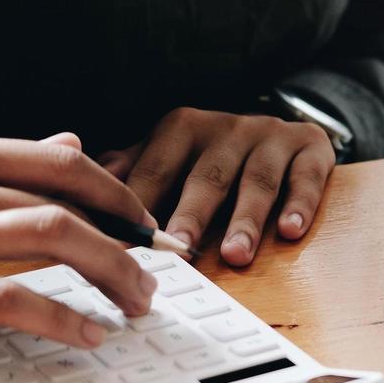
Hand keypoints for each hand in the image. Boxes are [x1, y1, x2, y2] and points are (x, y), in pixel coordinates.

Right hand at [0, 132, 159, 364]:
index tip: (147, 226)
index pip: (60, 162)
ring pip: (51, 240)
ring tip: (135, 302)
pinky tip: (86, 333)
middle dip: (126, 240)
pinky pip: (10, 298)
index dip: (118, 194)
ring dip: (110, 273)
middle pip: (66, 202)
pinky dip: (61, 316)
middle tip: (154, 274)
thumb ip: (2, 167)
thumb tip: (73, 142)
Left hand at [99, 108, 335, 266]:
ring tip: (235, 254)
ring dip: (246, 219)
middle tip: (178, 249)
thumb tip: (72, 193)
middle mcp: (226, 128)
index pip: (156, 169)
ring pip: (256, 180)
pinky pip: (306, 177)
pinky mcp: (310, 149)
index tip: (122, 243)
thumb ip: (128, 171)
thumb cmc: (213, 155)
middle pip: (207, 175)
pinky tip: (290, 231)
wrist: (281, 128)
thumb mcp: (168, 155)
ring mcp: (270, 137)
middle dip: (192, 213)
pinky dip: (300, 204)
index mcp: (182, 129)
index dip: (139, 206)